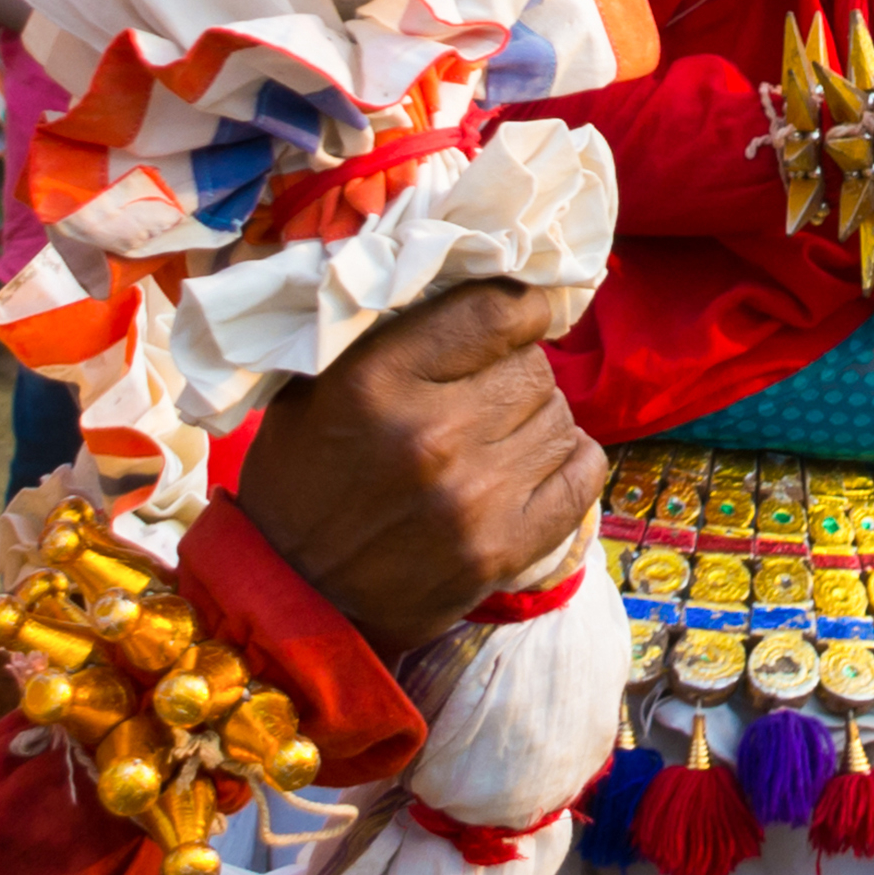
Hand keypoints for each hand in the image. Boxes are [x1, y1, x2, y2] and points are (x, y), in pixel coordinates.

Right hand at [227, 277, 608, 654]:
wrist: (291, 598)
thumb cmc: (302, 479)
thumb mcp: (315, 384)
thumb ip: (388, 330)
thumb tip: (471, 275)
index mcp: (377, 381)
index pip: (496, 311)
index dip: (519, 308)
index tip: (517, 317)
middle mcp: (431, 435)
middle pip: (532, 367)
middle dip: (516, 371)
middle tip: (485, 392)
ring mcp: (473, 498)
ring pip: (559, 417)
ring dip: (535, 420)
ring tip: (497, 435)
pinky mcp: (501, 550)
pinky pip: (582, 474)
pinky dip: (567, 462)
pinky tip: (531, 465)